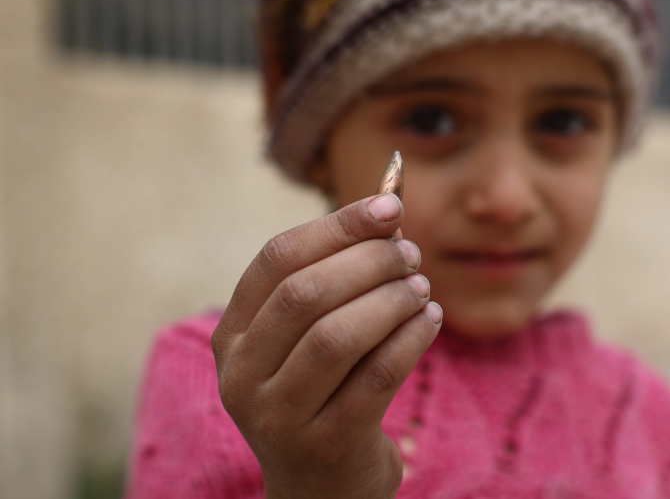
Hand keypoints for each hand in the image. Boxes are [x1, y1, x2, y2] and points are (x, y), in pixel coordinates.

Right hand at [211, 194, 441, 498]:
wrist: (323, 489)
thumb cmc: (326, 393)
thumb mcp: (314, 337)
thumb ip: (340, 275)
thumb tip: (389, 204)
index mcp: (233, 336)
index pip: (277, 259)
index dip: (337, 225)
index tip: (389, 205)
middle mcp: (241, 375)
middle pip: (306, 293)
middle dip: (369, 262)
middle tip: (412, 254)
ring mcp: (278, 416)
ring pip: (337, 336)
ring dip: (391, 301)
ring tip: (422, 286)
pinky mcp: (324, 445)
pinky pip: (375, 378)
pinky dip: (410, 340)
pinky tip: (431, 320)